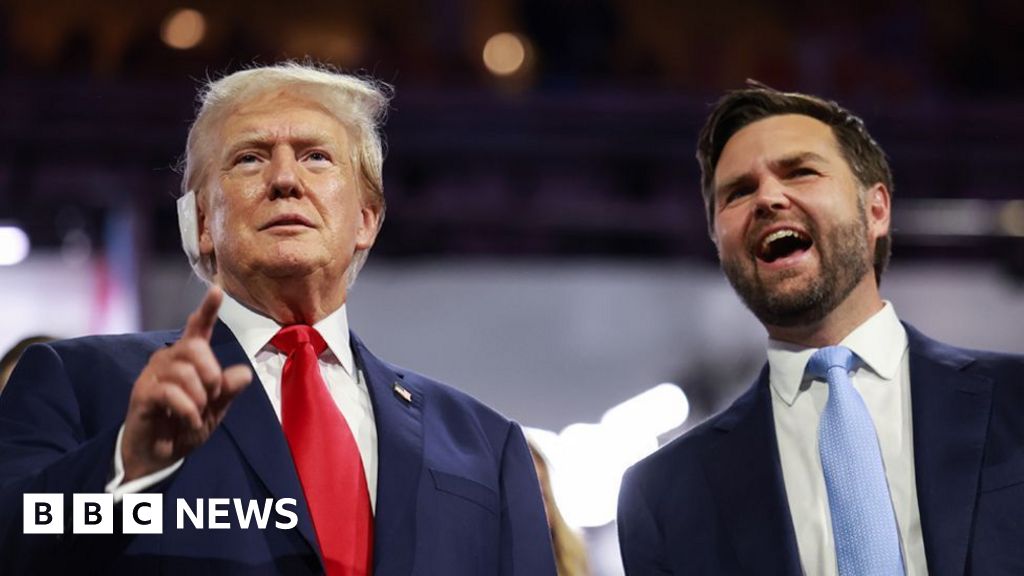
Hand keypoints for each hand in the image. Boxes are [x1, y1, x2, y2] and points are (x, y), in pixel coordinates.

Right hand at [121, 286, 252, 481]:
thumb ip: (228, 389)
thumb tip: (244, 373)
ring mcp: (153, 374)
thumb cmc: (187, 424)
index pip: (198, 328)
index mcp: (189, 358)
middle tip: (212, 397)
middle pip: (196, 349)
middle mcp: (168, 359)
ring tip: (197, 413)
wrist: (160, 454)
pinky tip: (188, 420)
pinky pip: (172, 393)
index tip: (216, 289)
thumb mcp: (217, 408)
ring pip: (185, 373)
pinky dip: (188, 410)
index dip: (207, 309)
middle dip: (212, 375)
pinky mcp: (142, 393)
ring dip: (200, 399)